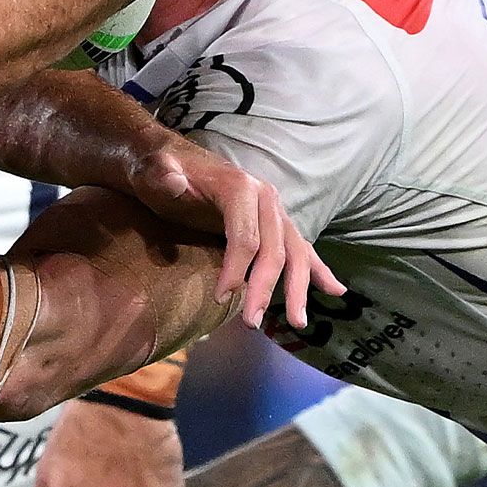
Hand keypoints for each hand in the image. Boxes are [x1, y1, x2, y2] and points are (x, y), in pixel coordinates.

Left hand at [125, 136, 345, 330]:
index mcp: (240, 187)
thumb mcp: (151, 172)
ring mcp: (274, 212)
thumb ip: (159, 176)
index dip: (235, 269)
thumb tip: (172, 180)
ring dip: (297, 289)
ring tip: (297, 323)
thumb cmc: (158, 174)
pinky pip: (301, 249)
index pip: (246, 236)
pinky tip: (335, 290)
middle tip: (251, 323)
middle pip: (274, 249)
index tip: (220, 298)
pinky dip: (319, 270)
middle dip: (265, 288)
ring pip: (294, 253)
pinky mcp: (274, 224)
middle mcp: (265, 197)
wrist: (169, 162)